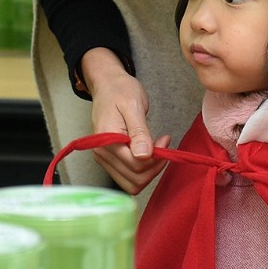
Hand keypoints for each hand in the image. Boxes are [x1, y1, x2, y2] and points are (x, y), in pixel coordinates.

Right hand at [81, 48, 170, 194]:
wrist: (107, 85)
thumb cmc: (120, 90)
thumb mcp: (133, 105)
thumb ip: (139, 131)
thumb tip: (144, 155)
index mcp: (107, 140)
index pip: (136, 164)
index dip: (155, 157)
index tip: (165, 139)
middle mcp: (102, 154)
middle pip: (135, 179)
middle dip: (154, 166)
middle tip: (163, 145)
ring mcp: (105, 158)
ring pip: (132, 183)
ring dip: (149, 171)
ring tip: (157, 149)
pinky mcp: (110, 159)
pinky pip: (128, 176)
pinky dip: (142, 170)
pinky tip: (148, 152)